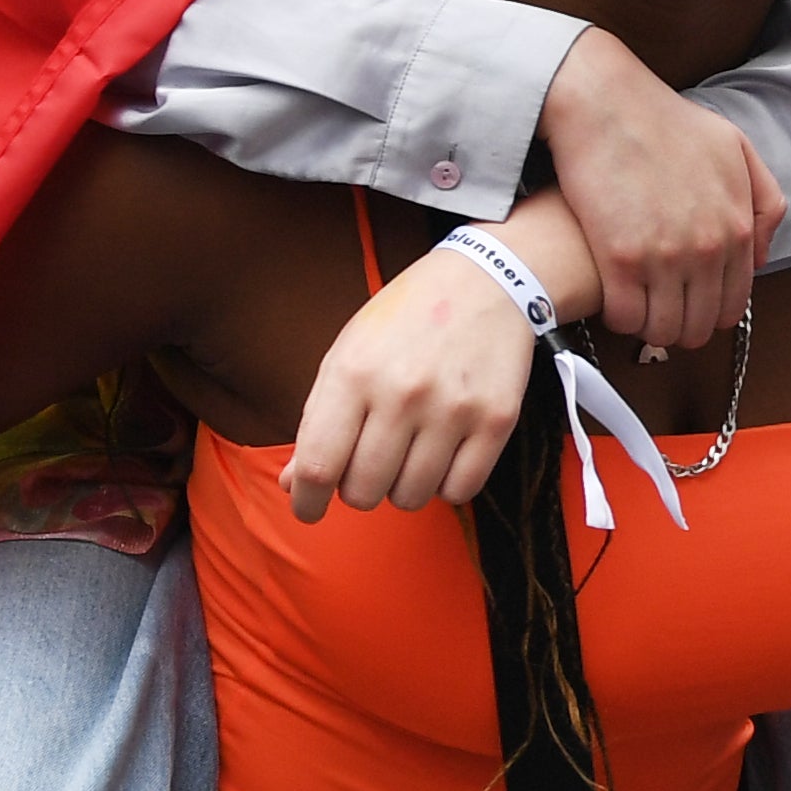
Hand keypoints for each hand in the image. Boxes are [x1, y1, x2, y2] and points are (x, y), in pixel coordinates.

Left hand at [283, 239, 536, 518]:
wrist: (484, 281)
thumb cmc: (403, 321)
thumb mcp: (346, 355)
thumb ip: (318, 420)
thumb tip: (293, 483)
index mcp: (353, 373)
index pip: (319, 467)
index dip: (307, 502)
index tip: (309, 509)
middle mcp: (402, 394)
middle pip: (364, 491)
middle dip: (359, 489)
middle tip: (369, 465)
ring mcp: (453, 409)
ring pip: (411, 497)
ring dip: (403, 487)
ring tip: (409, 454)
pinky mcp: (496, 420)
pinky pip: (460, 490)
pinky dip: (446, 484)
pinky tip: (443, 454)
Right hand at [541, 28, 782, 358]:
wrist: (605, 103)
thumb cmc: (667, 121)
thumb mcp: (735, 149)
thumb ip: (763, 203)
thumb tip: (759, 257)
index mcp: (736, 227)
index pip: (732, 303)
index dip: (709, 313)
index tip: (689, 306)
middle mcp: (707, 249)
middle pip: (699, 324)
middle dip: (681, 326)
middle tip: (659, 312)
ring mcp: (665, 256)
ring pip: (664, 329)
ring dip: (649, 327)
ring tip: (636, 310)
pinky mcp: (620, 258)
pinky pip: (626, 317)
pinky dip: (620, 318)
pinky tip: (612, 301)